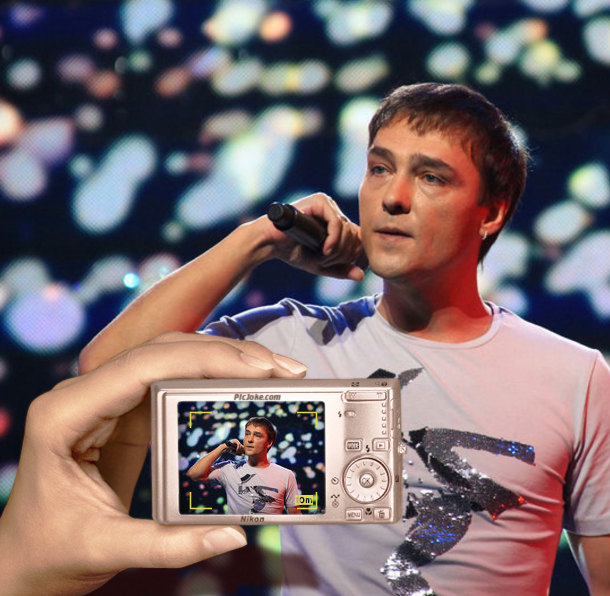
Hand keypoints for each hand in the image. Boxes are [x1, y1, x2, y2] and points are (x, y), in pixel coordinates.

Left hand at [0, 332, 306, 595]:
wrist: (24, 558)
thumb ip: (169, 545)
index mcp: (64, 415)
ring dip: (226, 359)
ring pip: (172, 357)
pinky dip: (215, 378)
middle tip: (282, 370)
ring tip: (276, 372)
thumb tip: (234, 534)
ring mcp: (106, 399)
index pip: (142, 367)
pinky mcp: (126, 412)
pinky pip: (175, 380)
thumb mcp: (106, 549)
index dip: (204, 360)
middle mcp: (83, 395)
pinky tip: (248, 384)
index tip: (257, 370)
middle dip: (227, 354)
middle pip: (163, 352)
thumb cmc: (49, 552)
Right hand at [261, 192, 364, 280]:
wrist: (270, 243)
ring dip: (336, 250)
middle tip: (324, 261)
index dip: (351, 255)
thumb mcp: (322, 265)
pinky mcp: (320, 201)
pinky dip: (334, 239)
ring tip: (321, 256)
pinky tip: (324, 249)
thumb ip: (341, 270)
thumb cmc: (293, 252)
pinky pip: (337, 223)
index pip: (358, 238)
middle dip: (343, 255)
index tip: (333, 264)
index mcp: (336, 222)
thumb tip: (362, 276)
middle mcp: (334, 211)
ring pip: (347, 230)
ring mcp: (327, 204)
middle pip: (355, 235)